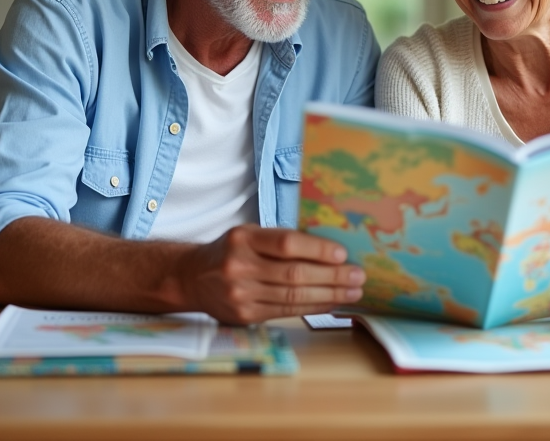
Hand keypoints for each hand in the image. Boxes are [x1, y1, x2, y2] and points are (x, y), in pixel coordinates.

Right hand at [176, 225, 364, 324]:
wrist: (192, 278)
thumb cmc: (230, 251)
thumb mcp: (249, 235)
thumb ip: (280, 241)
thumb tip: (329, 250)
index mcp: (243, 239)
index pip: (286, 244)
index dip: (317, 250)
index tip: (342, 254)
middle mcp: (239, 266)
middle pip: (294, 274)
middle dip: (332, 276)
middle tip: (358, 276)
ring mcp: (241, 294)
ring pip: (293, 297)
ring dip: (329, 295)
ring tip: (352, 291)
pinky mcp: (245, 315)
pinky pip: (286, 312)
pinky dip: (313, 308)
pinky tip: (331, 303)